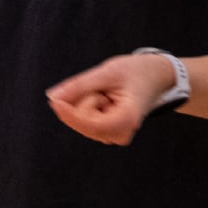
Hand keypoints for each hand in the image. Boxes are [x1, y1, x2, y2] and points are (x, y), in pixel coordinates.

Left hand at [46, 53, 173, 145]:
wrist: (154, 76)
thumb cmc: (135, 72)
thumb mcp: (107, 72)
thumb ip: (80, 85)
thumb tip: (52, 98)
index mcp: (126, 120)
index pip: (89, 123)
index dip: (69, 113)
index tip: (54, 100)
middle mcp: (120, 134)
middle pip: (82, 121)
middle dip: (86, 99)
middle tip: (106, 88)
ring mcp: (113, 136)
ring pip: (81, 121)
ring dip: (88, 102)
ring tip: (108, 93)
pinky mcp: (106, 133)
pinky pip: (83, 121)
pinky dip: (88, 107)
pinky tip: (105, 99)